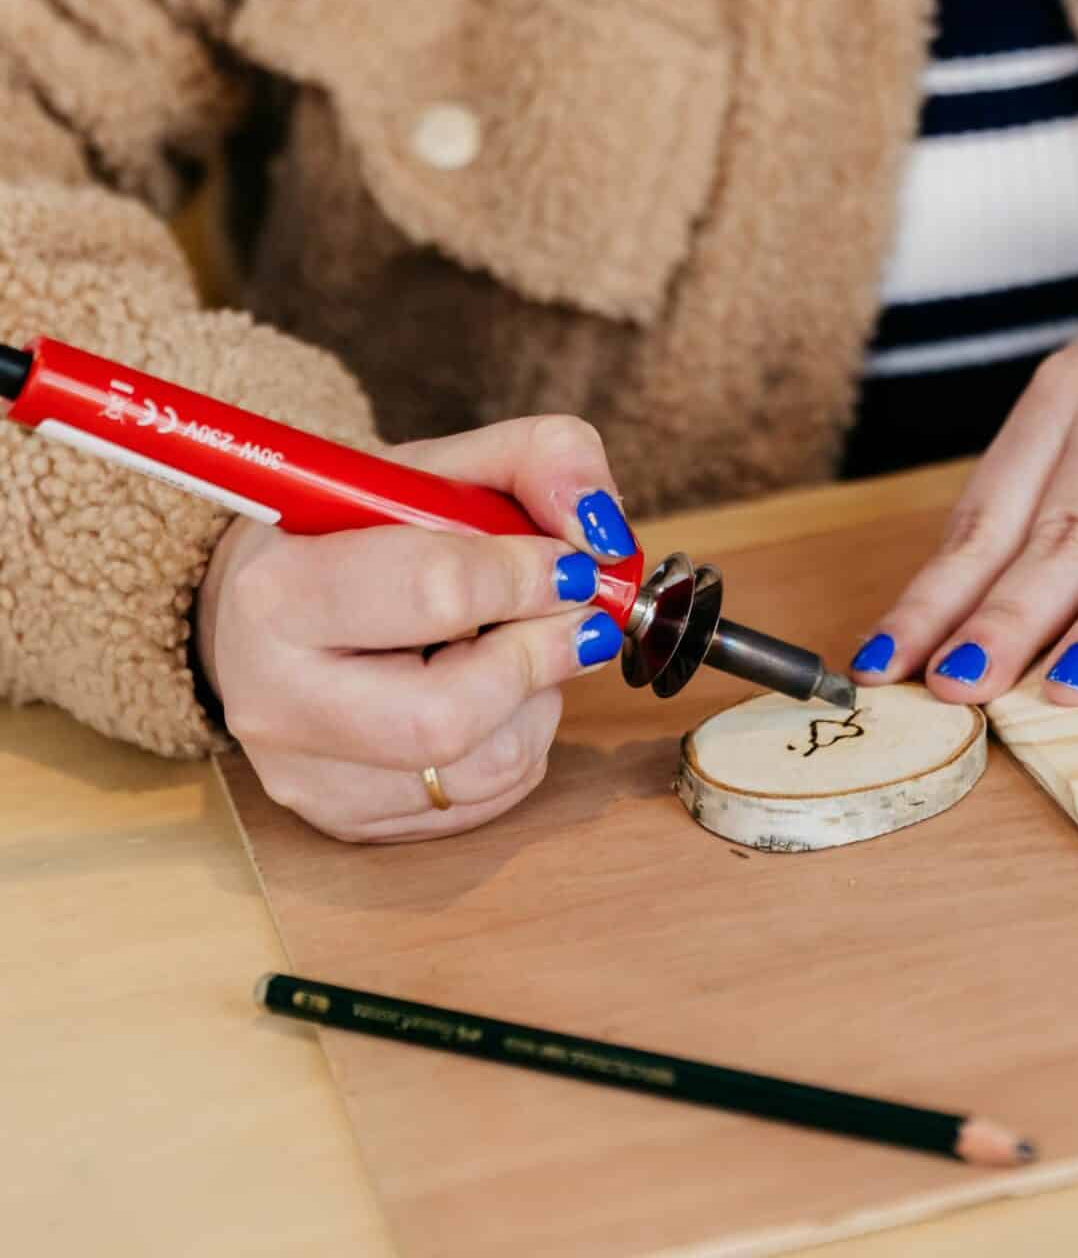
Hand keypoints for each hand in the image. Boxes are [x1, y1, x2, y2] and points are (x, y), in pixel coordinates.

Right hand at [193, 416, 637, 841]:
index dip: (528, 574)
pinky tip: (494, 691)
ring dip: (538, 699)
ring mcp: (306, 774)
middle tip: (577, 615)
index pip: (433, 593)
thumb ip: (539, 458)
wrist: (274, 605)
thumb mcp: (442, 465)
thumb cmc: (363, 527)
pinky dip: (517, 740)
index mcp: (279, 589)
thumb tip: (601, 527)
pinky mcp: (344, 821)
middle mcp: (275, 698)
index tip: (571, 560)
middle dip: (539, 655)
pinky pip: (480, 801)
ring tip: (522, 643)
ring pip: (480, 767)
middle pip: (448, 715)